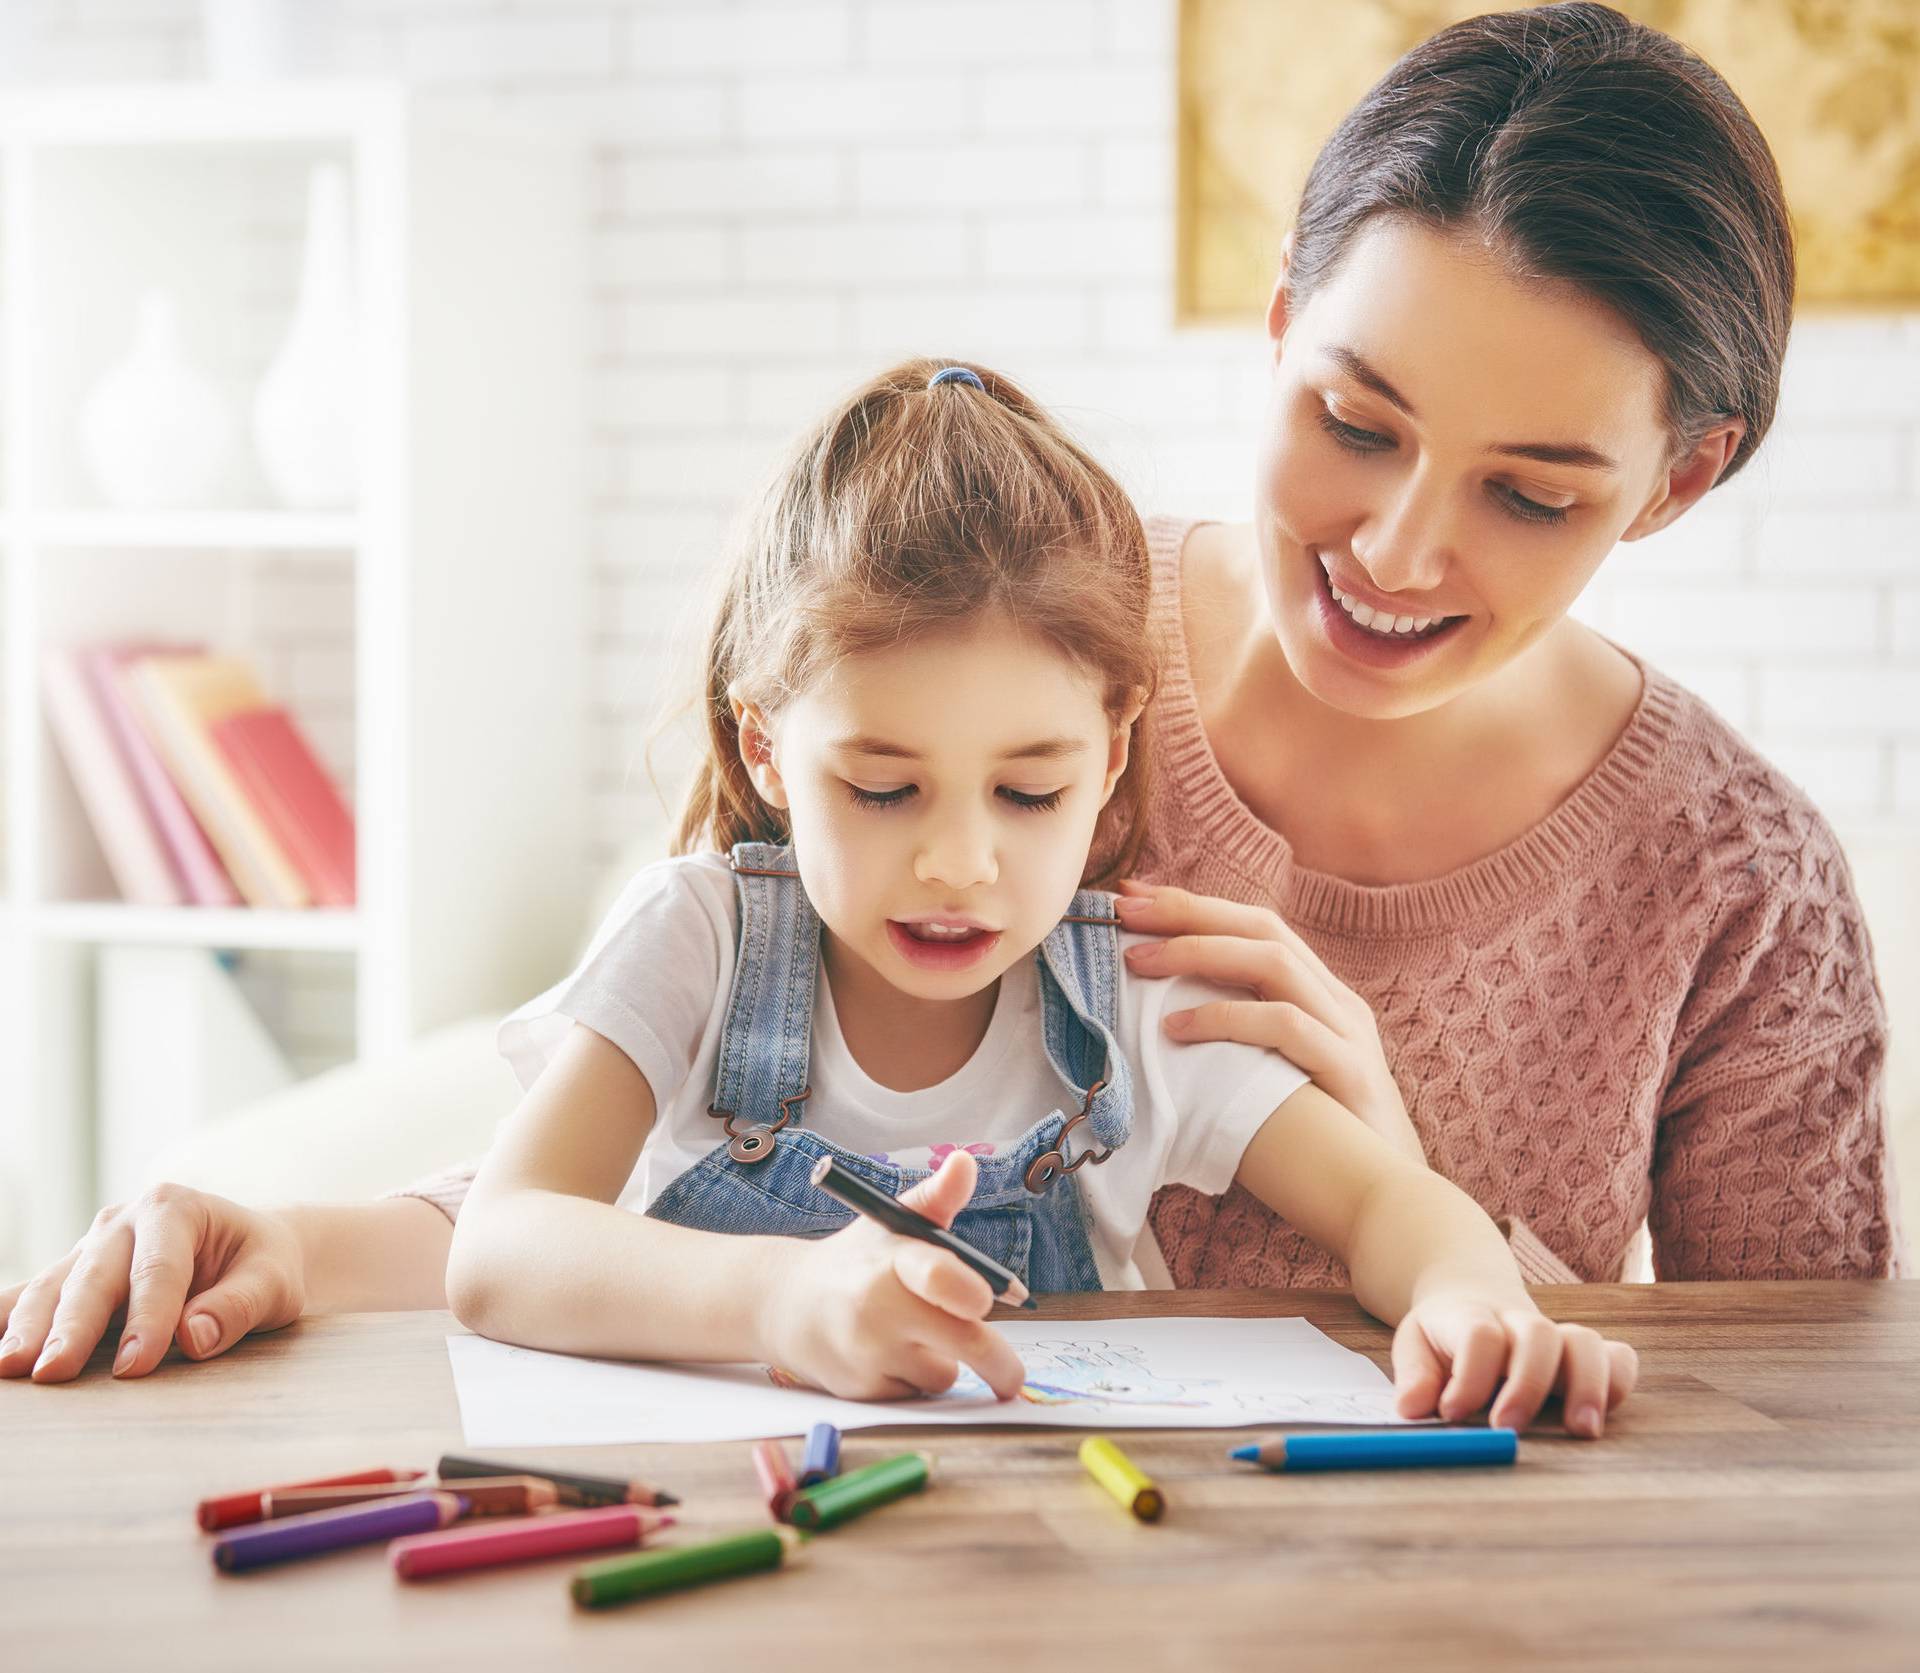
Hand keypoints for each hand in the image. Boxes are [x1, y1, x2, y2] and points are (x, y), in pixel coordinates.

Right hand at [0, 1183, 305, 1382]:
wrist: (248, 1250)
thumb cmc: (262, 1265)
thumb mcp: (275, 1281)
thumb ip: (239, 1306)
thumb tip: (194, 1337)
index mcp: (176, 1209)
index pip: (158, 1270)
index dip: (148, 1319)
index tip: (134, 1367)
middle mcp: (124, 1221)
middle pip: (94, 1277)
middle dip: (72, 1327)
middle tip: (52, 1373)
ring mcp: (91, 1246)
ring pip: (52, 1287)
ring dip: (27, 1328)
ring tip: (8, 1368)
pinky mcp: (72, 1274)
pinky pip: (32, 1296)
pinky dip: (7, 1319)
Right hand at [758, 1150, 1027, 1402]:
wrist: (787, 1304)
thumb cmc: (858, 1260)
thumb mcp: (891, 1223)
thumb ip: (937, 1197)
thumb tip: (965, 1162)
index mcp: (891, 1261)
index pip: (939, 1276)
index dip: (974, 1291)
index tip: (1000, 1300)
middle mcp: (877, 1308)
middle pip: (965, 1342)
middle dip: (1000, 1363)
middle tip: (1013, 1376)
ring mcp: (868, 1353)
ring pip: (942, 1372)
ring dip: (944, 1361)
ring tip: (912, 1334)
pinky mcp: (861, 1390)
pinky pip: (915, 1393)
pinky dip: (915, 1379)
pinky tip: (887, 1356)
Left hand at [1115, 881, 1421, 1159]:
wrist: (1392, 1208)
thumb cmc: (1317, 1147)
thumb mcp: (1270, 1079)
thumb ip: (1235, 1046)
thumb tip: (1157, 1023)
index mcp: (1321, 997)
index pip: (1256, 927)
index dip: (1195, 905)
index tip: (1132, 896)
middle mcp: (1338, 1003)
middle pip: (1263, 927)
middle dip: (1189, 912)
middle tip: (1123, 911)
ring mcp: (1349, 1034)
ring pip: (1274, 962)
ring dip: (1198, 953)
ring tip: (1138, 963)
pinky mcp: (1351, 1074)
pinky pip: (1286, 1027)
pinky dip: (1227, 1019)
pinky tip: (1177, 1029)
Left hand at [1391, 1292, 1639, 1437]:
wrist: (1475, 1298)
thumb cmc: (1444, 1336)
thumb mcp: (1415, 1345)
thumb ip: (1415, 1377)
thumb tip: (1413, 1409)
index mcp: (1472, 1317)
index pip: (1480, 1335)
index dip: (1469, 1377)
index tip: (1452, 1414)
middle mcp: (1519, 1324)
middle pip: (1538, 1335)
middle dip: (1528, 1384)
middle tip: (1507, 1428)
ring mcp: (1557, 1338)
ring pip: (1585, 1343)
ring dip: (1587, 1386)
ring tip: (1580, 1431)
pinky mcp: (1585, 1356)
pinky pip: (1619, 1358)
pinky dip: (1618, 1382)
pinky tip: (1602, 1414)